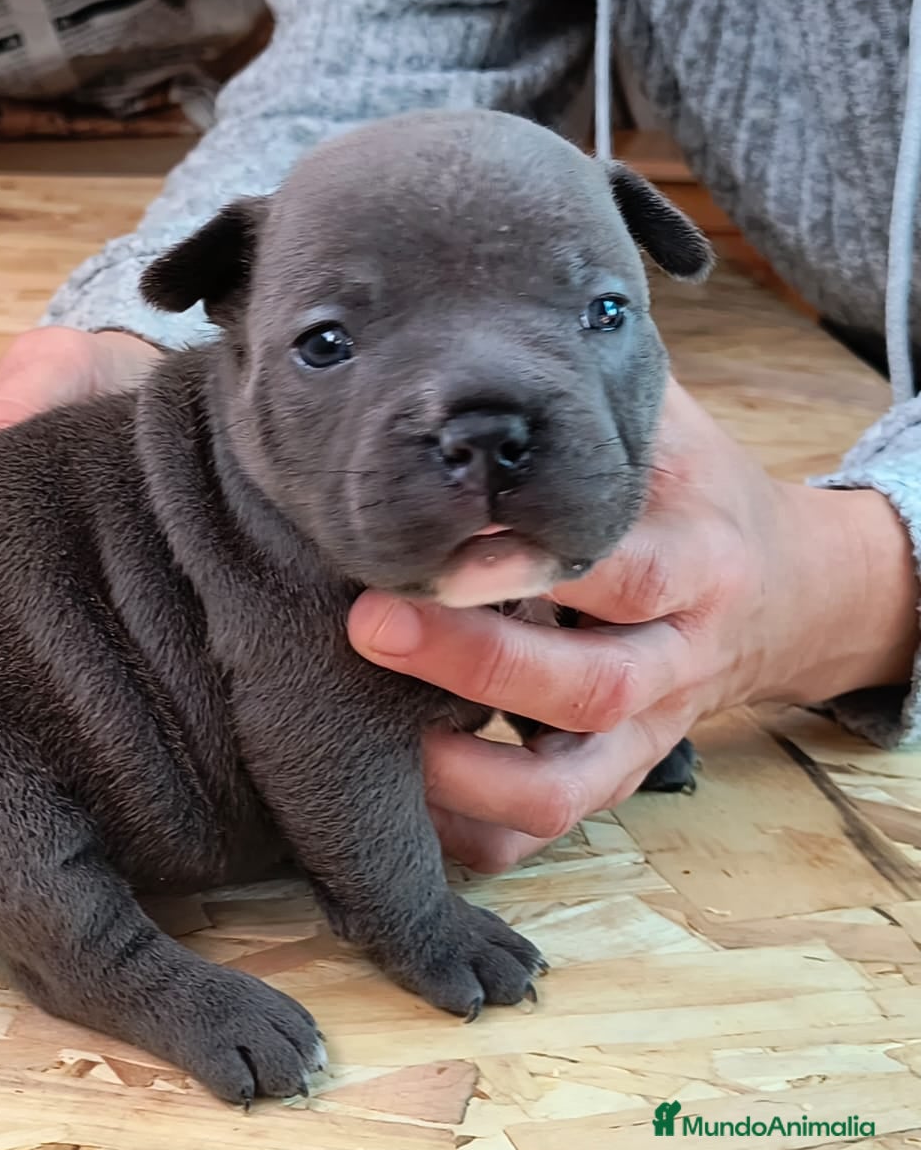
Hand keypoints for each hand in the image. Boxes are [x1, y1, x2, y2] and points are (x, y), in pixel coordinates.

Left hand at [346, 379, 920, 872]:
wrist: (784, 586)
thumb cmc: (689, 490)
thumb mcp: (666, 428)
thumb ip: (590, 394)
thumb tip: (478, 314)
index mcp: (697, 555)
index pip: (621, 566)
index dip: (529, 563)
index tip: (435, 538)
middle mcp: (678, 654)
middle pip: (587, 686)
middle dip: (473, 664)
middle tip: (365, 623)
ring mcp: (650, 728)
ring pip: (569, 785)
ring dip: (466, 778)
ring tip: (373, 743)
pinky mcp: (620, 774)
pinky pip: (550, 832)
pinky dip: (476, 835)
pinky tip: (402, 808)